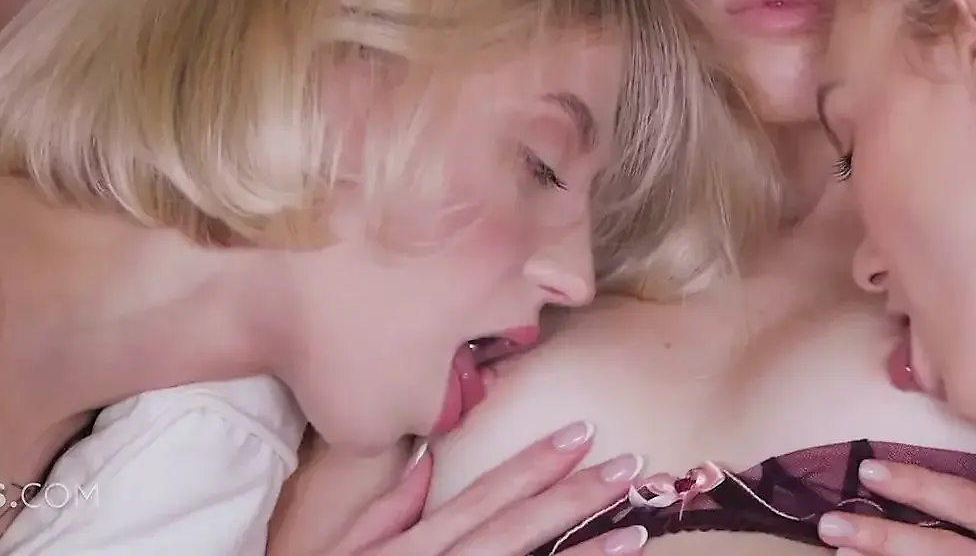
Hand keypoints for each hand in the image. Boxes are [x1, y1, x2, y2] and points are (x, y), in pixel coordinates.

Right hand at [337, 421, 648, 555]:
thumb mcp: (337, 552)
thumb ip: (383, 511)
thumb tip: (427, 459)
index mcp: (412, 546)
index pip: (483, 497)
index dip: (533, 465)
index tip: (581, 433)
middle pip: (516, 529)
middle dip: (573, 496)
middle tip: (629, 465)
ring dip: (585, 555)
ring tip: (638, 530)